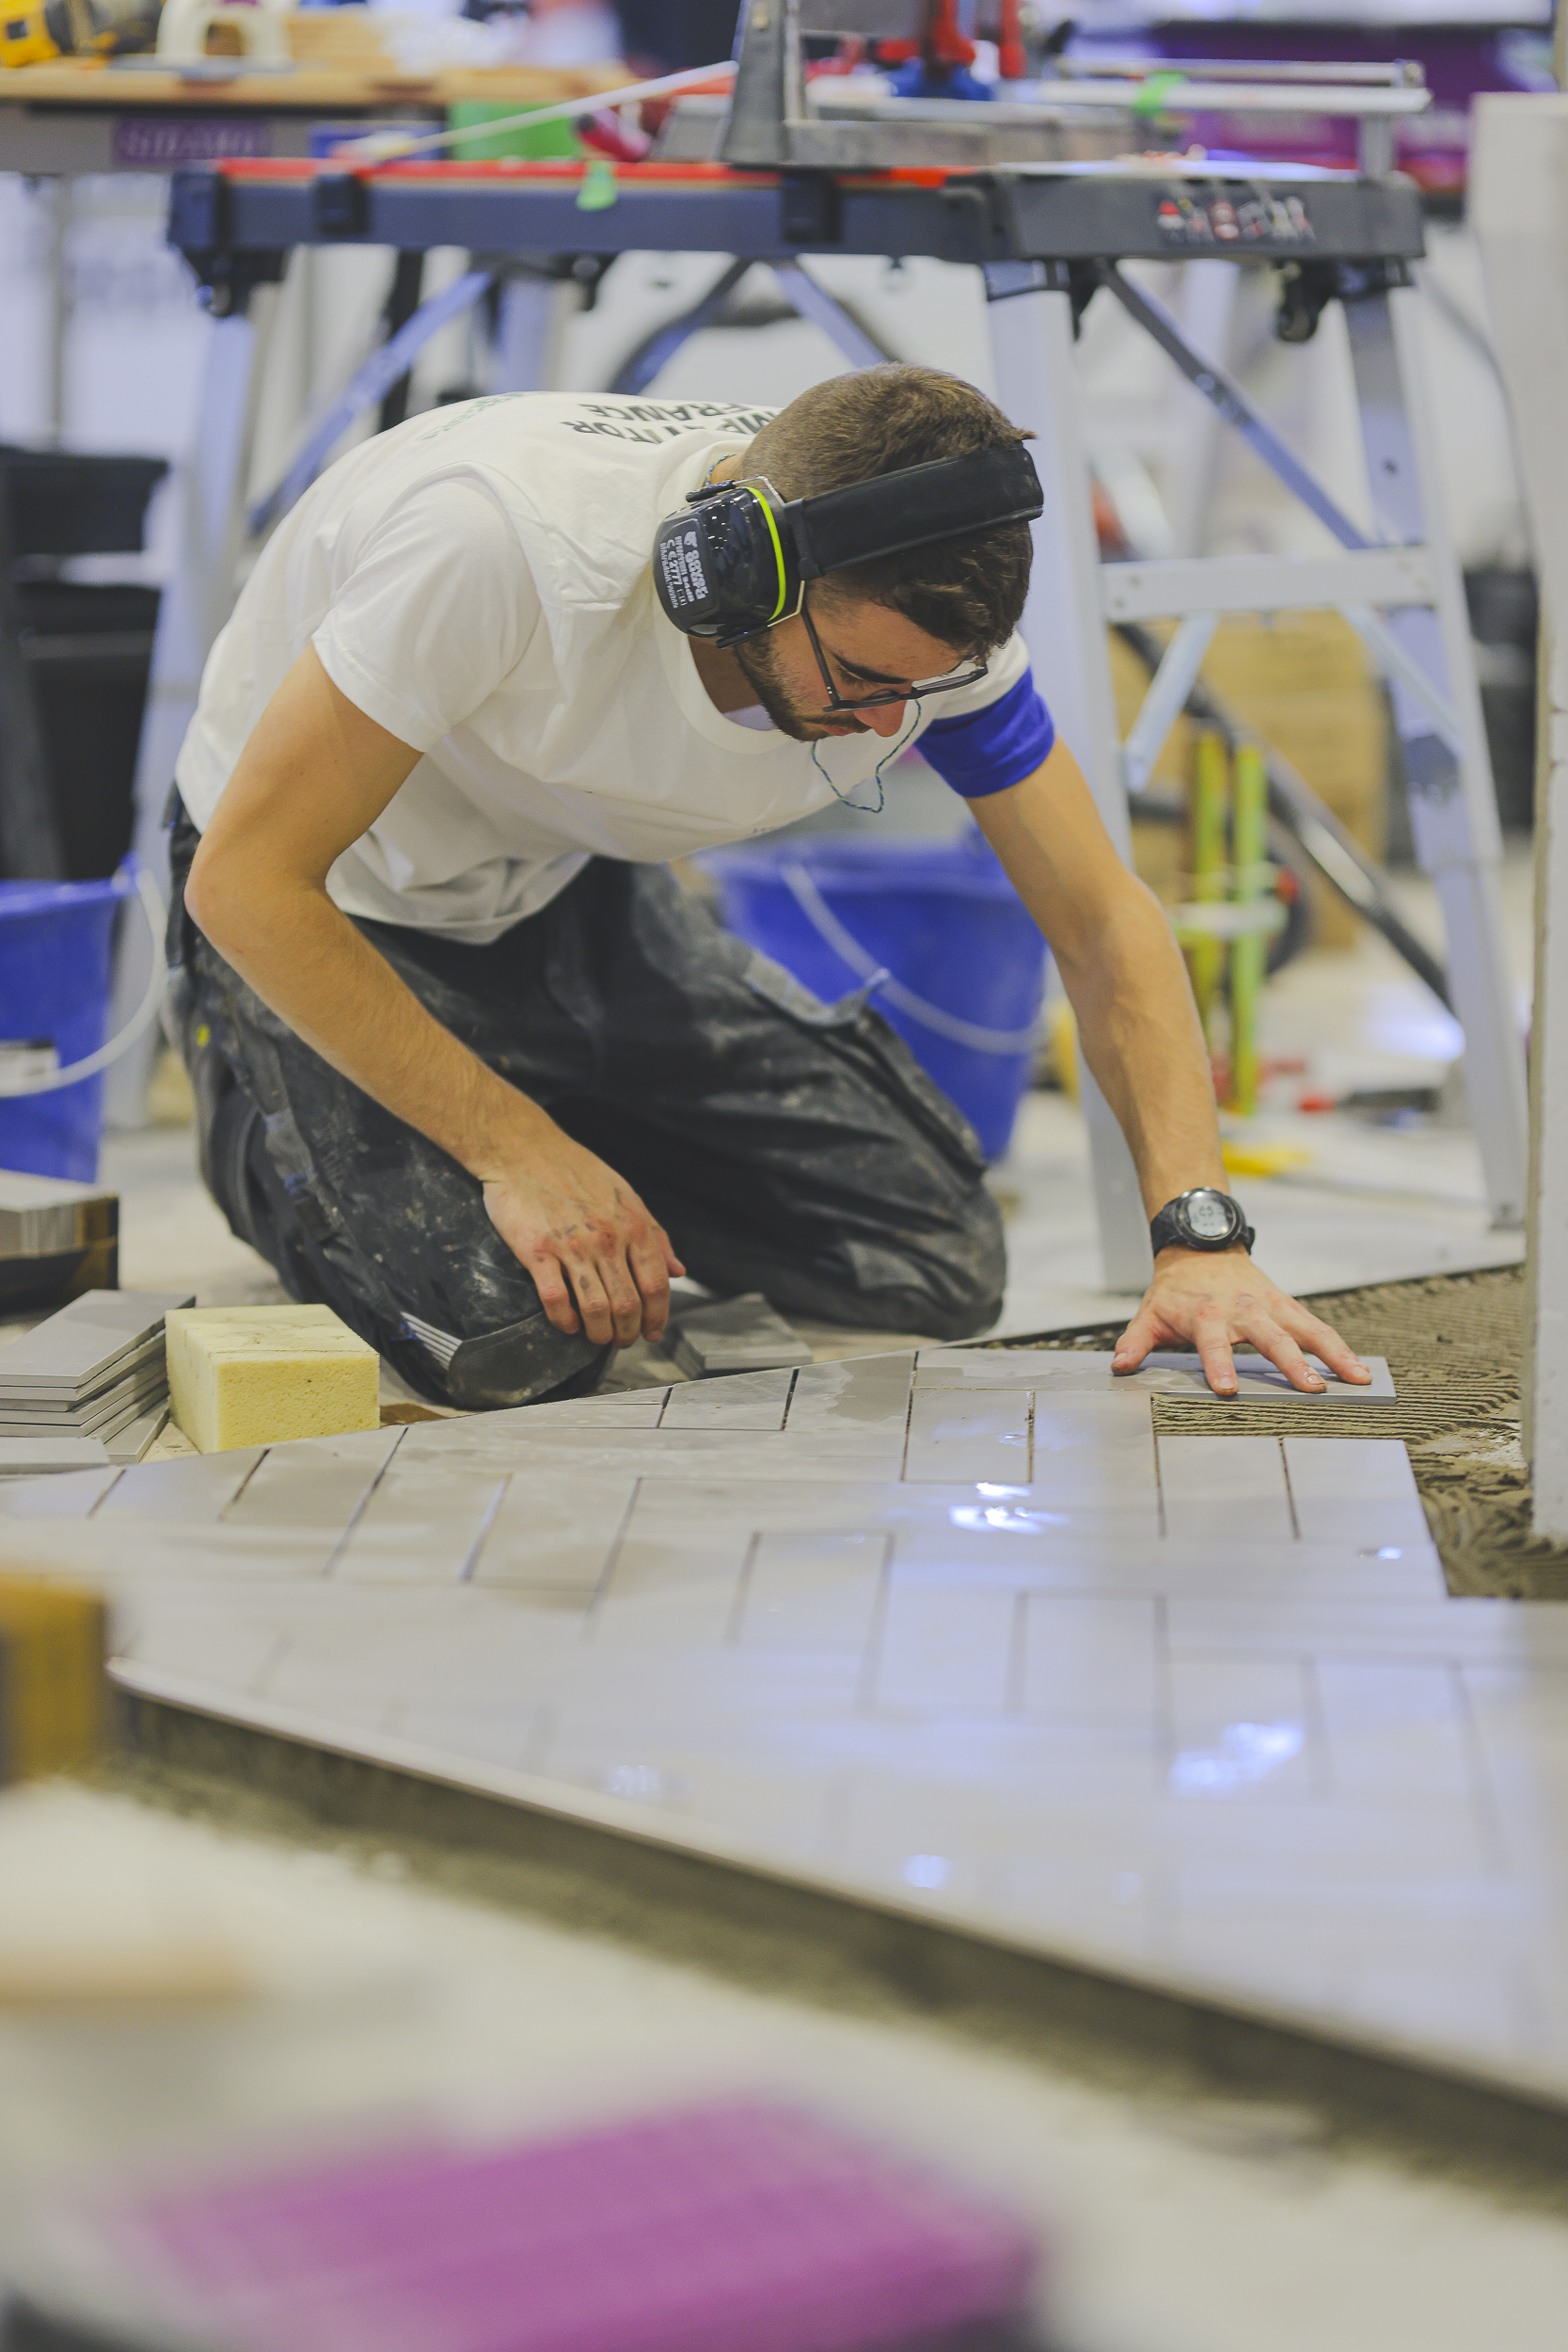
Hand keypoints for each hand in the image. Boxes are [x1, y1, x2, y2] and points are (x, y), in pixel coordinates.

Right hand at [481, 1127, 683, 1348]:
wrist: (524, 1150)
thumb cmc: (575, 1171)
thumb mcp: (626, 1195)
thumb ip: (655, 1235)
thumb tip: (679, 1270)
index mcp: (633, 1225)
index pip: (656, 1284)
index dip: (658, 1316)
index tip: (651, 1332)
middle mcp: (606, 1238)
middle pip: (628, 1304)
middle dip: (628, 1332)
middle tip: (621, 1340)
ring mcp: (571, 1246)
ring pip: (595, 1309)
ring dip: (599, 1334)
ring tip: (596, 1337)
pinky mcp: (537, 1250)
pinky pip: (555, 1300)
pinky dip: (564, 1321)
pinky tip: (567, 1324)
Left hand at [1113, 1247, 1370, 1396]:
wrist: (1201, 1248)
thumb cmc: (1177, 1291)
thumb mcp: (1150, 1313)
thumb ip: (1136, 1342)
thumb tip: (1119, 1366)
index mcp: (1207, 1316)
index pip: (1212, 1345)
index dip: (1219, 1366)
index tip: (1228, 1390)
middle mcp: (1243, 1310)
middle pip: (1270, 1339)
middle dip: (1291, 1364)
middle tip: (1311, 1389)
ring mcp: (1270, 1307)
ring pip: (1306, 1330)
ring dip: (1333, 1355)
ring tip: (1357, 1379)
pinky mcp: (1288, 1306)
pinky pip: (1317, 1327)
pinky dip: (1339, 1346)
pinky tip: (1358, 1368)